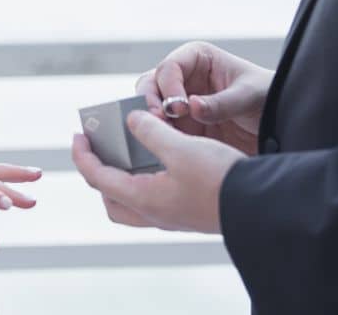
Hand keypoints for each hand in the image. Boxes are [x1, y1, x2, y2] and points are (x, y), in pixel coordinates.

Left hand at [70, 111, 245, 233]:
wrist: (258, 205)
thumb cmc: (220, 179)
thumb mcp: (182, 148)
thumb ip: (152, 132)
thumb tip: (132, 120)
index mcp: (143, 198)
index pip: (97, 177)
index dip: (82, 155)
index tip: (78, 135)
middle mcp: (153, 213)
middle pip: (110, 198)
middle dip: (100, 174)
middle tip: (102, 150)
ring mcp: (171, 217)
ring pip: (132, 204)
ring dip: (124, 180)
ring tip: (132, 154)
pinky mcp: (188, 215)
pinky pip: (154, 201)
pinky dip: (147, 182)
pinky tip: (163, 164)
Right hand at [135, 41, 272, 154]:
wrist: (276, 121)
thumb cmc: (267, 96)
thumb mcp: (249, 96)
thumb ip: (222, 102)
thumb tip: (191, 106)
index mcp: (199, 58)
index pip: (170, 67)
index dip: (169, 87)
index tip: (178, 108)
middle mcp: (184, 77)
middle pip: (150, 85)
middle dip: (150, 103)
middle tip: (159, 122)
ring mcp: (179, 101)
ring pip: (149, 107)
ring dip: (151, 121)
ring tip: (161, 136)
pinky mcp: (180, 125)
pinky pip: (160, 129)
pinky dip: (158, 137)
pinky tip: (166, 146)